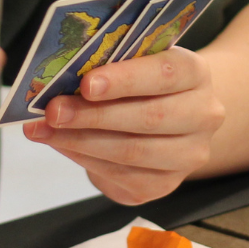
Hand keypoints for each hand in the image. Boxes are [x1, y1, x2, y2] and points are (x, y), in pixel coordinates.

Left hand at [21, 47, 226, 204]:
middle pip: (148, 118)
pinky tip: (61, 145)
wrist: (169, 117)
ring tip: (45, 130)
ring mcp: (188, 155)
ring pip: (132, 152)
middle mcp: (203, 115)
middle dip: (94, 115)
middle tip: (53, 110)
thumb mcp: (136, 62)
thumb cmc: (144, 82)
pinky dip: (85, 160)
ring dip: (81, 141)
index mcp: (196, 74)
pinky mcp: (165, 185)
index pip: (164, 74)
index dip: (124, 80)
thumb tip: (61, 78)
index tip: (86, 83)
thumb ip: (110, 66)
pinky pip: (121, 177)